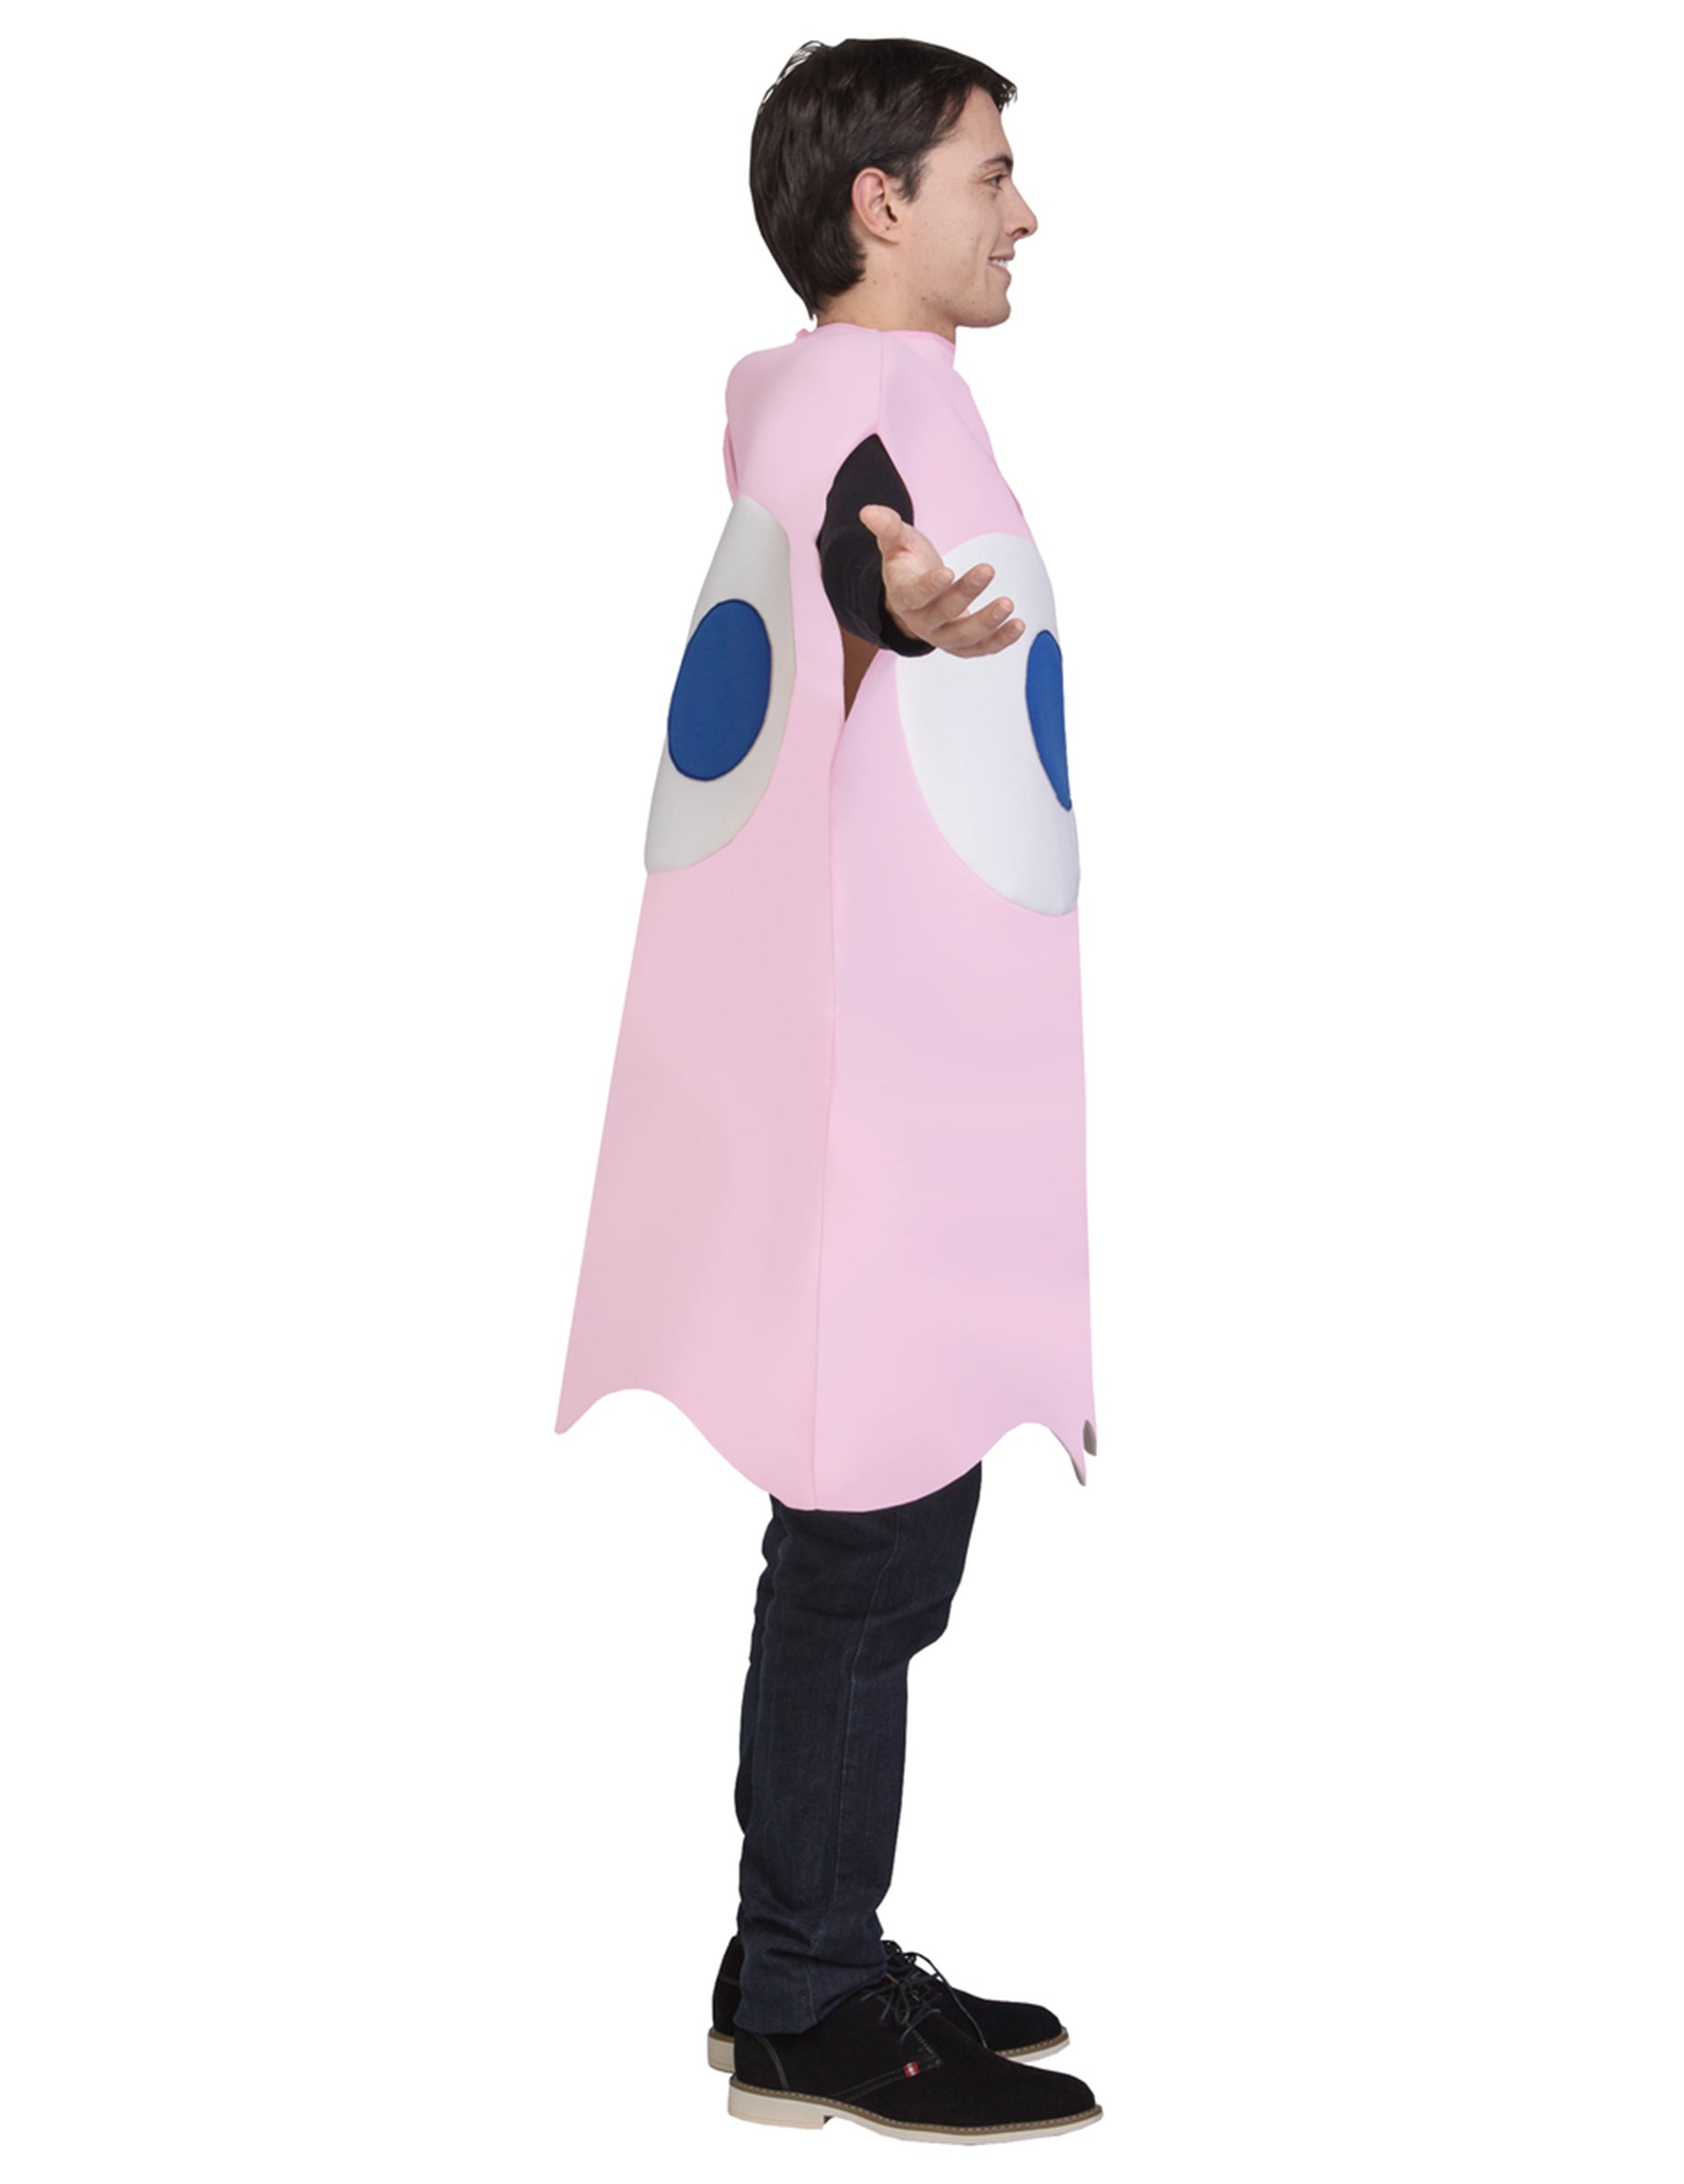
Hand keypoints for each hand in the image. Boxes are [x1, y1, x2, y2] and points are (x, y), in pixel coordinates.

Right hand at [857, 504, 1024, 656]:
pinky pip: (980, 649)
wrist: (915, 595)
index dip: (930, 586)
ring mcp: (941, 636)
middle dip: (965, 594)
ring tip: (1008, 604)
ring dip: (986, 623)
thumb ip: (887, 527)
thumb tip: (868, 511)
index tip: (948, 571)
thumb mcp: (897, 542)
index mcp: (903, 596)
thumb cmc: (908, 565)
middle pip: (942, 614)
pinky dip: (999, 641)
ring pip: (962, 638)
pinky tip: (1018, 626)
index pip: (914, 595)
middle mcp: (921, 622)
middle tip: (987, 570)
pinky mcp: (961, 644)